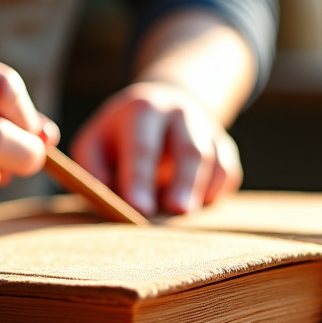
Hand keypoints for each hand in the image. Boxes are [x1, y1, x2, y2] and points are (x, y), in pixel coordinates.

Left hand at [71, 81, 241, 215]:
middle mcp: (180, 114)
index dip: (140, 178)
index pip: (143, 146)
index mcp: (143, 109)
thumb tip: (112, 199)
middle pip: (191, 150)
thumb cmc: (118, 138)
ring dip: (202, 192)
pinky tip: (197, 203)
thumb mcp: (93, 143)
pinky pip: (228, 172)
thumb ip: (93, 169)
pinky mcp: (224, 146)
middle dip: (185, 183)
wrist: (160, 108)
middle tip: (177, 212)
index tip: (138, 208)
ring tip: (185, 215)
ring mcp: (207, 128)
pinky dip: (216, 192)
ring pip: (215, 162)